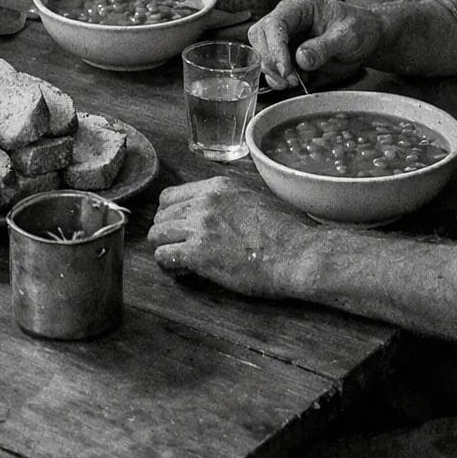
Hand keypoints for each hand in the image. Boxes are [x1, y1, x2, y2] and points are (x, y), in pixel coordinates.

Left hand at [147, 176, 316, 298]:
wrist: (298, 253)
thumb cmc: (290, 230)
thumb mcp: (257, 198)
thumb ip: (232, 201)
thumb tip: (226, 210)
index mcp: (218, 187)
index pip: (171, 195)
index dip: (172, 213)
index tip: (179, 225)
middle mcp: (204, 202)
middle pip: (161, 214)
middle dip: (166, 230)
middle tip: (178, 245)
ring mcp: (199, 227)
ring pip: (157, 234)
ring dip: (164, 246)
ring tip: (178, 258)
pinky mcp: (198, 253)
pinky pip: (164, 256)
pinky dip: (168, 264)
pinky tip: (182, 270)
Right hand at [248, 0, 384, 90]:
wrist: (367, 39)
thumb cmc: (360, 29)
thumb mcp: (347, 36)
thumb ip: (324, 47)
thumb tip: (300, 58)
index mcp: (301, 6)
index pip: (275, 22)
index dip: (275, 46)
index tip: (287, 68)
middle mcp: (288, 18)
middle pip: (260, 36)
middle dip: (271, 60)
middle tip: (291, 78)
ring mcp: (285, 35)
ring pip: (261, 51)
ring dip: (272, 71)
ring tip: (294, 81)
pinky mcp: (286, 52)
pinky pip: (270, 65)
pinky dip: (277, 77)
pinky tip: (294, 82)